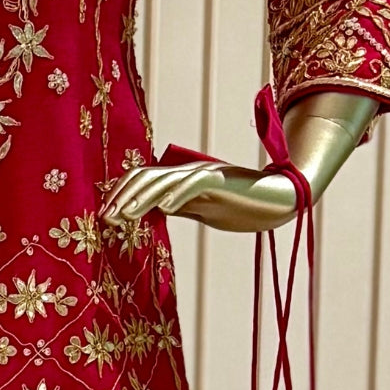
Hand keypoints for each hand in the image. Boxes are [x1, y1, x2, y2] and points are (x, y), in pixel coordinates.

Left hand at [99, 159, 298, 233]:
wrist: (282, 199)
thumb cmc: (243, 206)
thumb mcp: (204, 210)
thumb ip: (180, 207)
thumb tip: (152, 212)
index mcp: (181, 179)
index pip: (143, 180)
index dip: (122, 194)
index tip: (106, 217)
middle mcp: (189, 171)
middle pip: (148, 177)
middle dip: (124, 197)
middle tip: (106, 218)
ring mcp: (205, 173)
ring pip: (166, 180)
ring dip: (143, 197)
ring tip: (126, 215)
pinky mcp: (223, 179)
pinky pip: (196, 183)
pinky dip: (178, 194)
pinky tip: (165, 210)